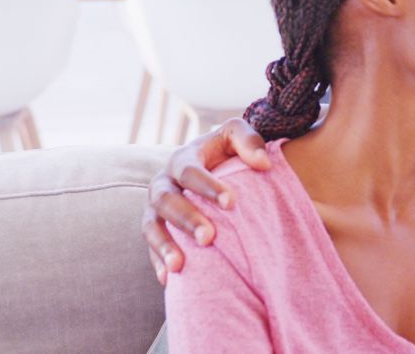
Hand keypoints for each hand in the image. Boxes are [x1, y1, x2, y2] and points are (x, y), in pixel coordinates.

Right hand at [142, 117, 270, 284]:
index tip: (232, 203)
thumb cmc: (228, 151)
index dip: (208, 186)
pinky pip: (150, 247)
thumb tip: (264, 164)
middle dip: (187, 219)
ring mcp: (155, 208)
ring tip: (180, 265)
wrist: (211, 166)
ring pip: (151, 226)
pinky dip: (158, 262)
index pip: (189, 171)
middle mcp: (163, 183)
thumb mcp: (237, 136)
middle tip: (210, 237)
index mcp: (183, 158)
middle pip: (166, 200)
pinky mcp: (155, 229)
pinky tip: (170, 278)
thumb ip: (249, 141)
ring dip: (164, 245)